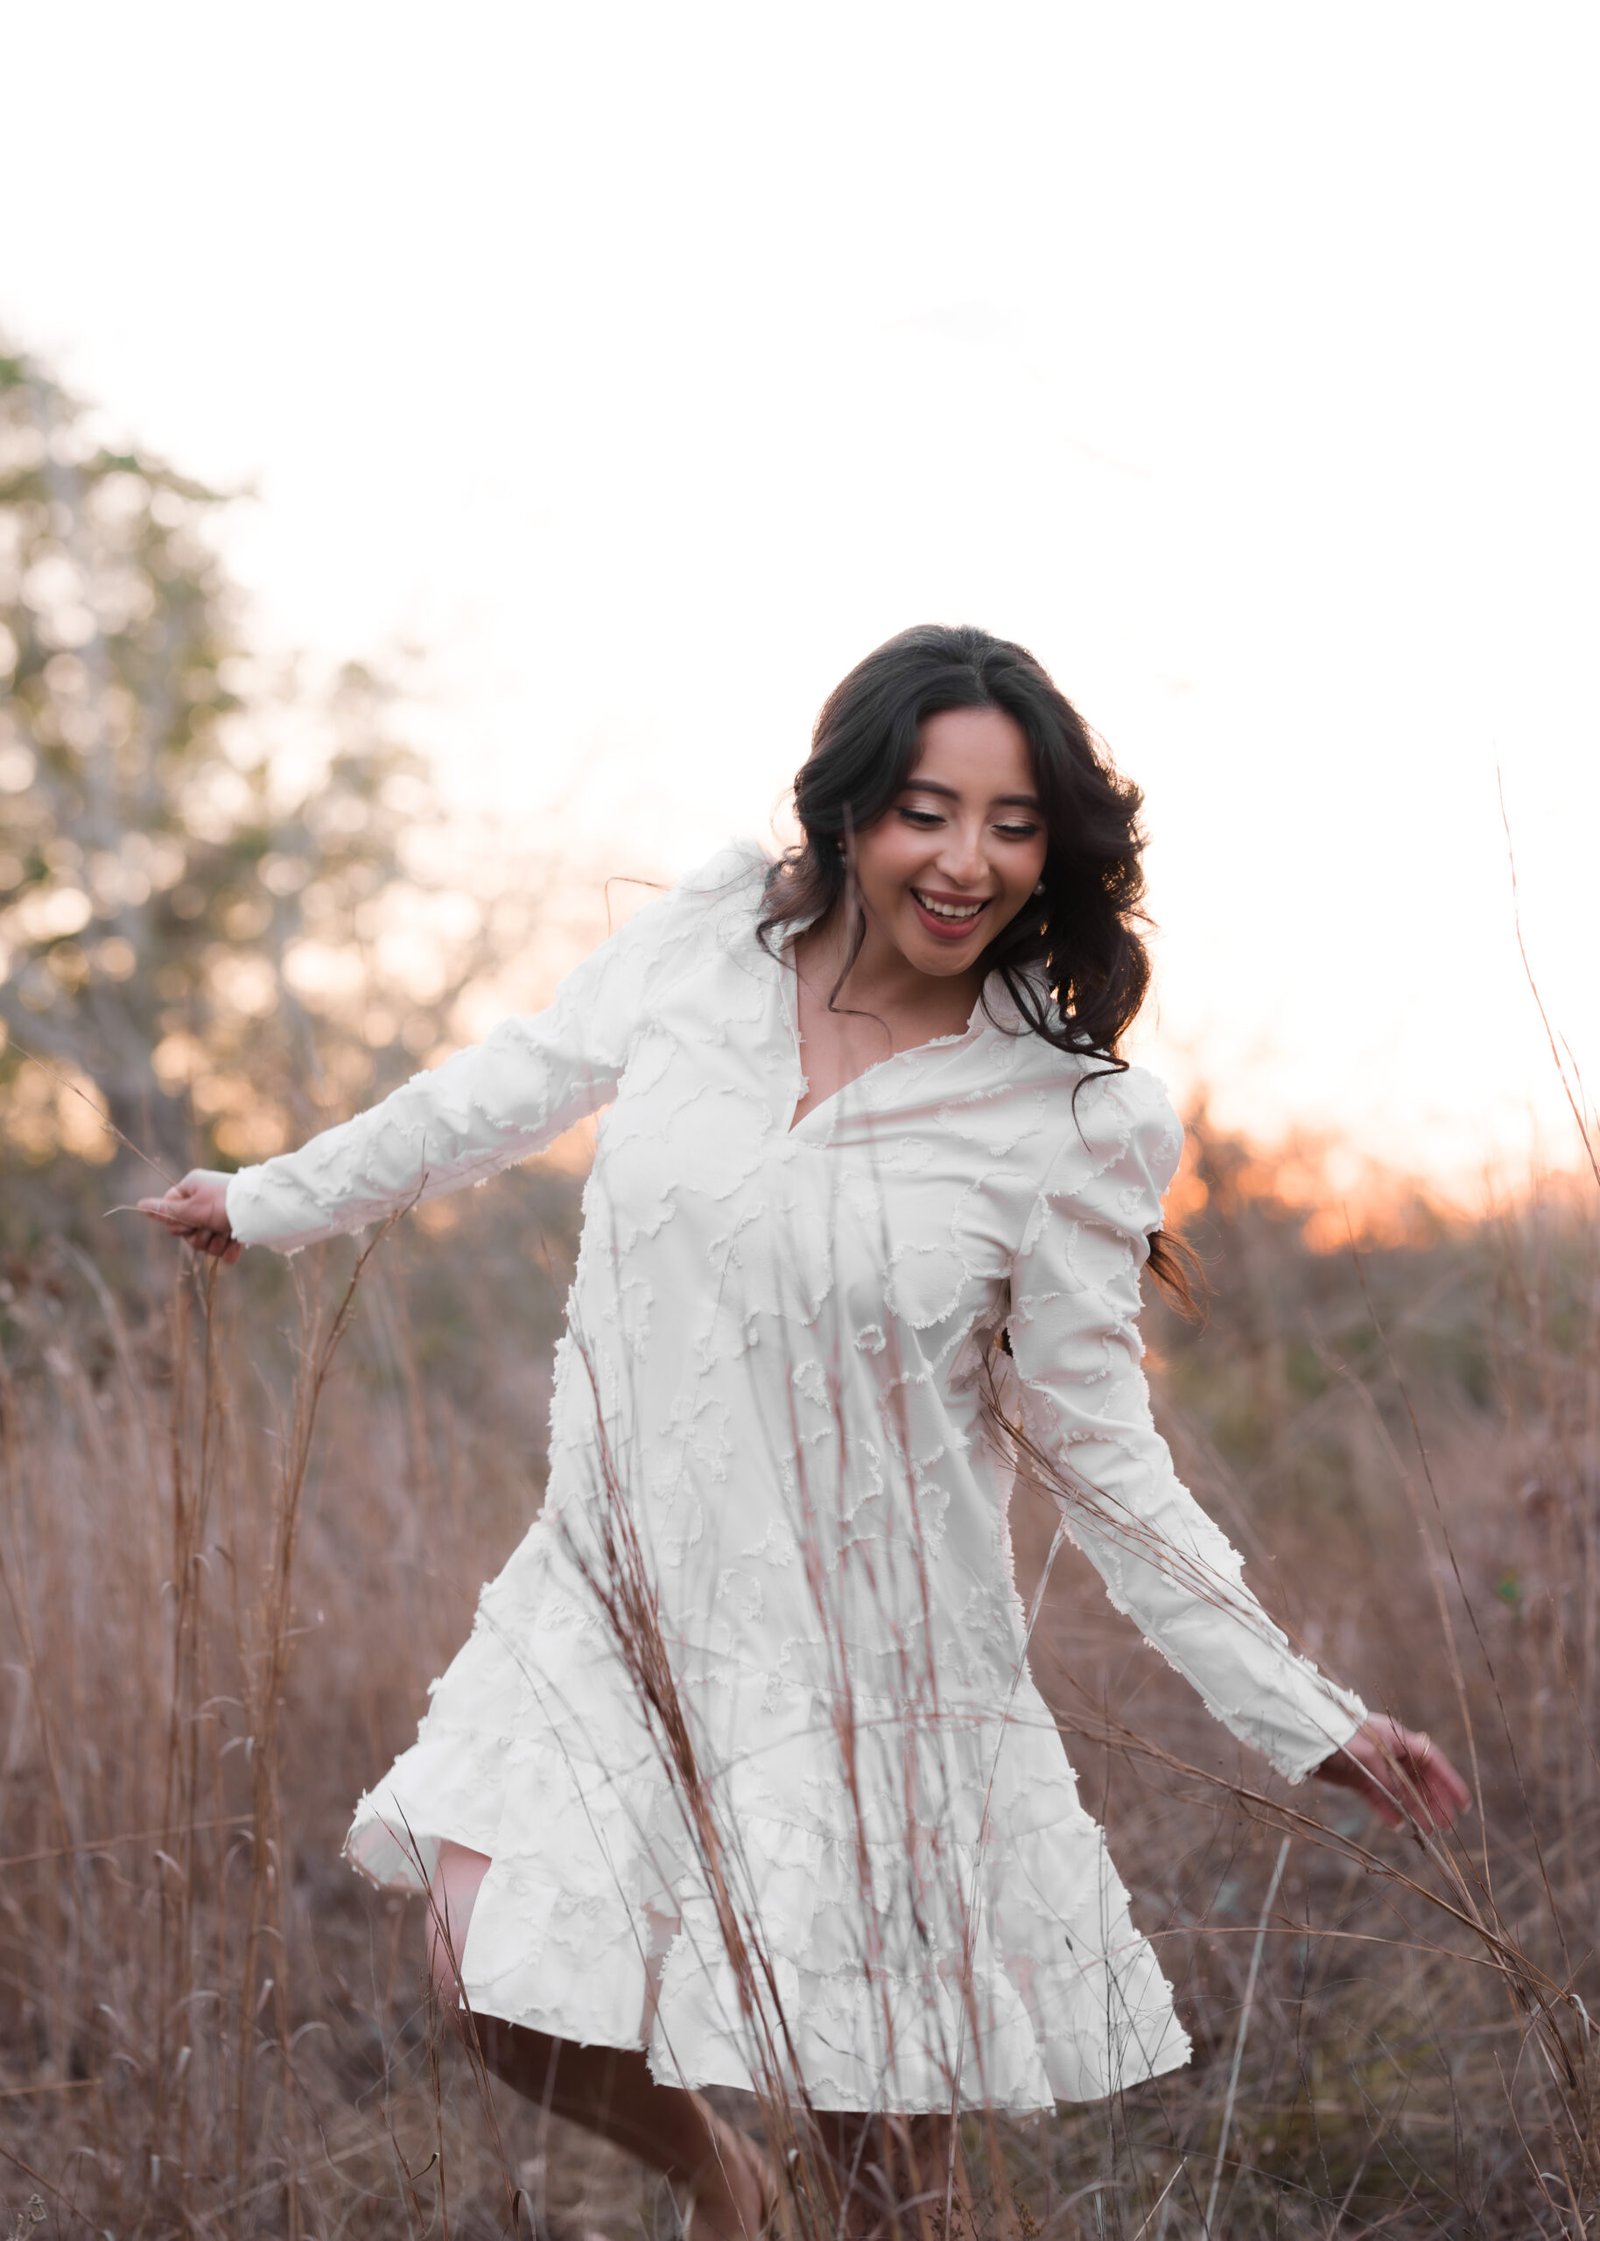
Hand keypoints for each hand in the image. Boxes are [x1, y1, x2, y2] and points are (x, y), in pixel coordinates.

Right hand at [136, 1170, 242, 1263]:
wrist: (261, 1210)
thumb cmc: (223, 1203)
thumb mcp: (191, 1208)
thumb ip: (166, 1210)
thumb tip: (139, 1205)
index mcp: (192, 1189)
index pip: (170, 1211)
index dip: (178, 1223)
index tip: (188, 1222)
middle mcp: (205, 1201)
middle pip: (189, 1231)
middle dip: (199, 1236)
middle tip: (210, 1228)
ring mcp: (221, 1217)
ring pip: (207, 1243)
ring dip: (215, 1244)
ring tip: (226, 1234)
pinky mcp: (236, 1230)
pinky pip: (225, 1249)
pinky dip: (230, 1249)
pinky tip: (237, 1243)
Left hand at [1311, 1714, 1470, 1831]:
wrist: (1305, 1732)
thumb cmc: (1340, 1733)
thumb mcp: (1368, 1755)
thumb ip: (1388, 1780)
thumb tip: (1404, 1806)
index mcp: (1397, 1739)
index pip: (1432, 1760)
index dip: (1449, 1781)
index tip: (1463, 1803)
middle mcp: (1390, 1754)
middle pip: (1420, 1780)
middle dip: (1435, 1801)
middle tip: (1448, 1826)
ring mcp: (1375, 1768)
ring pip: (1401, 1792)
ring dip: (1415, 1811)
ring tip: (1429, 1832)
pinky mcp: (1358, 1780)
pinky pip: (1379, 1799)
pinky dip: (1388, 1812)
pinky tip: (1398, 1827)